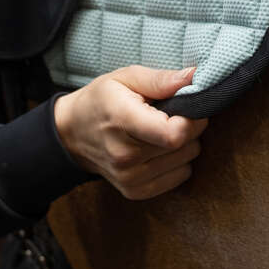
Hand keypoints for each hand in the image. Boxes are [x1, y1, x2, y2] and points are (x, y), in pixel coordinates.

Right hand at [53, 66, 206, 199]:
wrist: (72, 133)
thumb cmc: (101, 100)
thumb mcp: (125, 78)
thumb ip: (161, 79)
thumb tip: (196, 77)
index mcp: (122, 121)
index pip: (173, 134)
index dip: (191, 119)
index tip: (188, 106)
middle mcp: (125, 155)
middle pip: (184, 146)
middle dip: (189, 126)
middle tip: (173, 113)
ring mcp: (129, 177)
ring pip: (187, 161)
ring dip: (183, 144)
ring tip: (162, 130)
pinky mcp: (134, 191)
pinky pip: (179, 176)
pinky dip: (177, 161)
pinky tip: (159, 148)